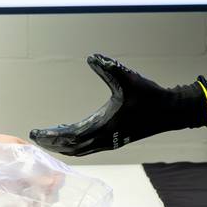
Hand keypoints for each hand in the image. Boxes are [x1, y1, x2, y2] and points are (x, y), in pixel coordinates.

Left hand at [28, 54, 201, 156]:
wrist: (171, 110)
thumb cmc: (150, 95)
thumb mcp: (129, 77)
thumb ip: (109, 67)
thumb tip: (91, 57)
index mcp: (105, 126)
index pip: (71, 136)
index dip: (52, 136)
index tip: (35, 133)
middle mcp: (106, 138)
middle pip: (71, 147)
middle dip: (52, 143)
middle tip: (34, 137)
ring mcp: (111, 141)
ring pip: (80, 150)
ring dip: (63, 146)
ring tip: (48, 139)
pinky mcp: (115, 140)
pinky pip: (88, 147)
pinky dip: (74, 145)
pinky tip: (69, 137)